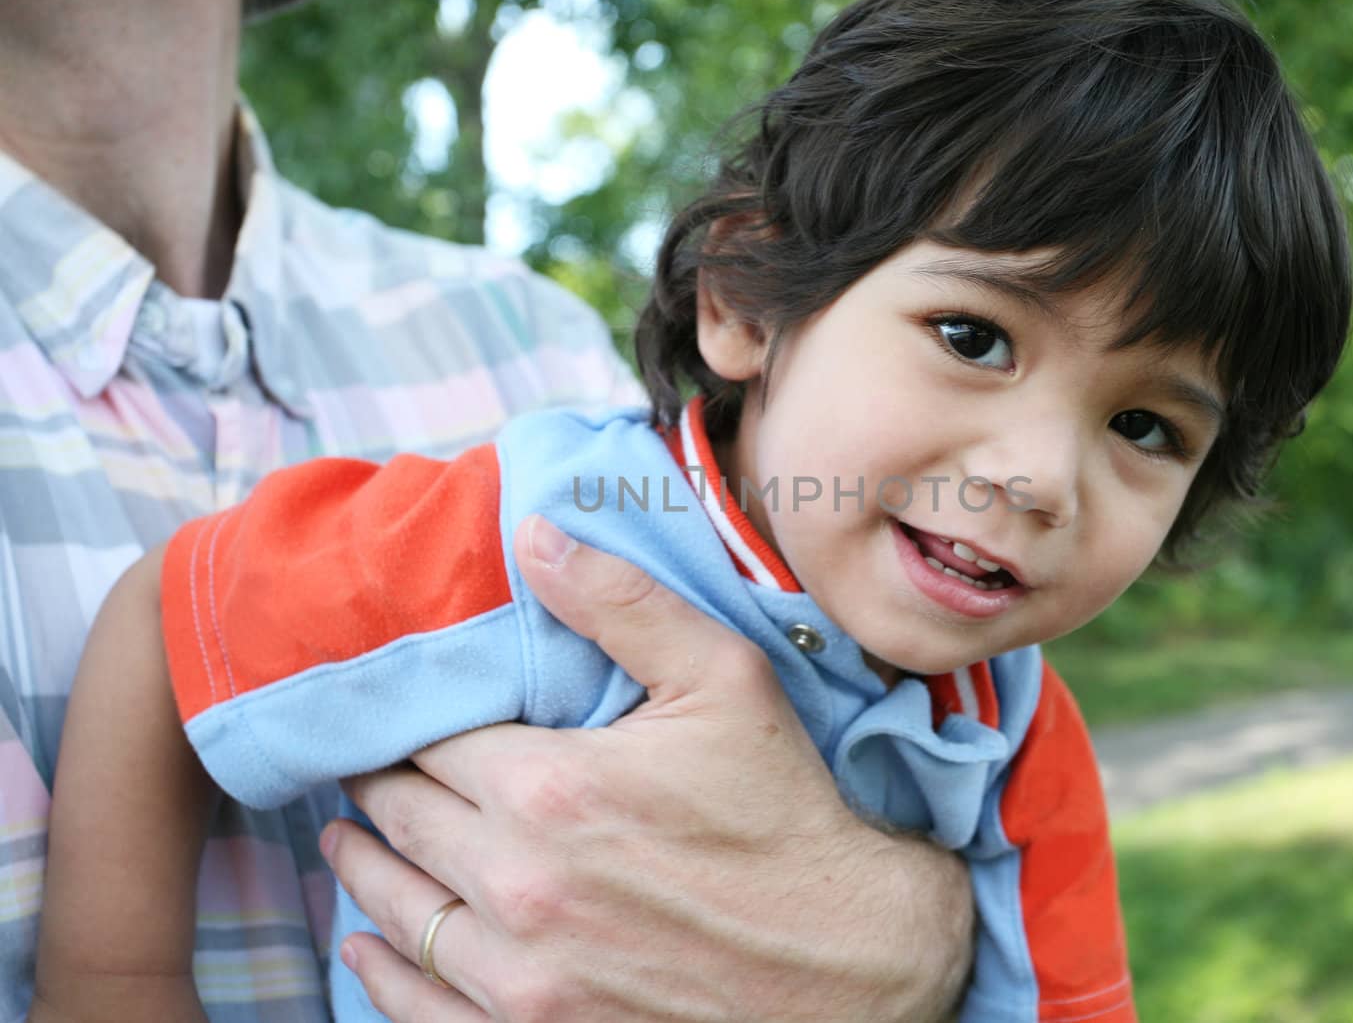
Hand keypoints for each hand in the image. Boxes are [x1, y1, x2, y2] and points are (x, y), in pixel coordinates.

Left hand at [323, 515, 972, 1021]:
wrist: (844, 962)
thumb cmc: (784, 813)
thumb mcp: (725, 680)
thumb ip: (622, 601)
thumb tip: (532, 534)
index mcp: (549, 789)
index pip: (429, 740)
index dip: (410, 721)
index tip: (402, 710)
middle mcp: (516, 885)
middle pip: (399, 821)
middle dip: (380, 787)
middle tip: (369, 768)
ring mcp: (519, 977)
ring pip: (396, 912)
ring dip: (364, 870)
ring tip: (350, 844)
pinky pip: (416, 1008)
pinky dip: (381, 972)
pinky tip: (367, 947)